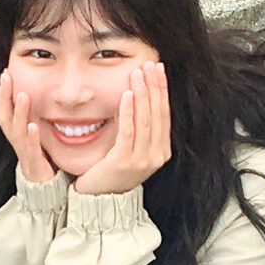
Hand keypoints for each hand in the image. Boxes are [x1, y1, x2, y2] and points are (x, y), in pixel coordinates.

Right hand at [0, 67, 54, 185]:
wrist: (41, 186)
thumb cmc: (37, 159)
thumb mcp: (32, 134)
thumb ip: (30, 117)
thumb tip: (32, 95)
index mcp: (15, 133)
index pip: (5, 110)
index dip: (3, 93)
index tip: (5, 73)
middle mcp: (17, 140)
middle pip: (6, 117)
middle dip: (5, 96)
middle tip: (7, 77)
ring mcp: (24, 151)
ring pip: (17, 131)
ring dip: (19, 113)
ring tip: (23, 96)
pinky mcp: (34, 162)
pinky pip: (31, 148)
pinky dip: (32, 137)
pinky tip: (34, 126)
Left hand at [73, 61, 171, 196]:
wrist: (99, 200)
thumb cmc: (112, 172)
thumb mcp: (131, 149)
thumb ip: (138, 129)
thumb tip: (138, 97)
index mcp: (161, 152)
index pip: (164, 114)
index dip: (162, 90)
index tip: (157, 68)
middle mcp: (155, 156)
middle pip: (157, 114)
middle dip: (154, 87)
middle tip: (150, 64)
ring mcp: (141, 161)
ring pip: (145, 120)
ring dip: (142, 94)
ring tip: (138, 74)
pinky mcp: (124, 162)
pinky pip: (128, 132)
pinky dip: (128, 112)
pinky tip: (126, 95)